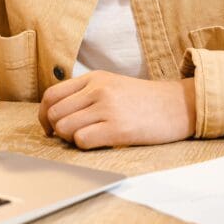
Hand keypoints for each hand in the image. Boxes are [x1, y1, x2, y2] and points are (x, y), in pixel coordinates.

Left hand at [38, 71, 195, 149]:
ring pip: (64, 128)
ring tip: (88, 138)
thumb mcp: (113, 84)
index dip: (44, 115)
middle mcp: (98, 90)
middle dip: (56, 130)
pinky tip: (100, 142)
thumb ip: (87, 92)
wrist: (179, 105)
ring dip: (70, 139)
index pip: (51, 95)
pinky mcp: (117, 129)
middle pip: (54, 113)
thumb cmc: (145, 100)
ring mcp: (107, 108)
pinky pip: (81, 140)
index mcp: (94, 78)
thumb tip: (56, 114)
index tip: (50, 127)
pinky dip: (84, 146)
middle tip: (70, 137)